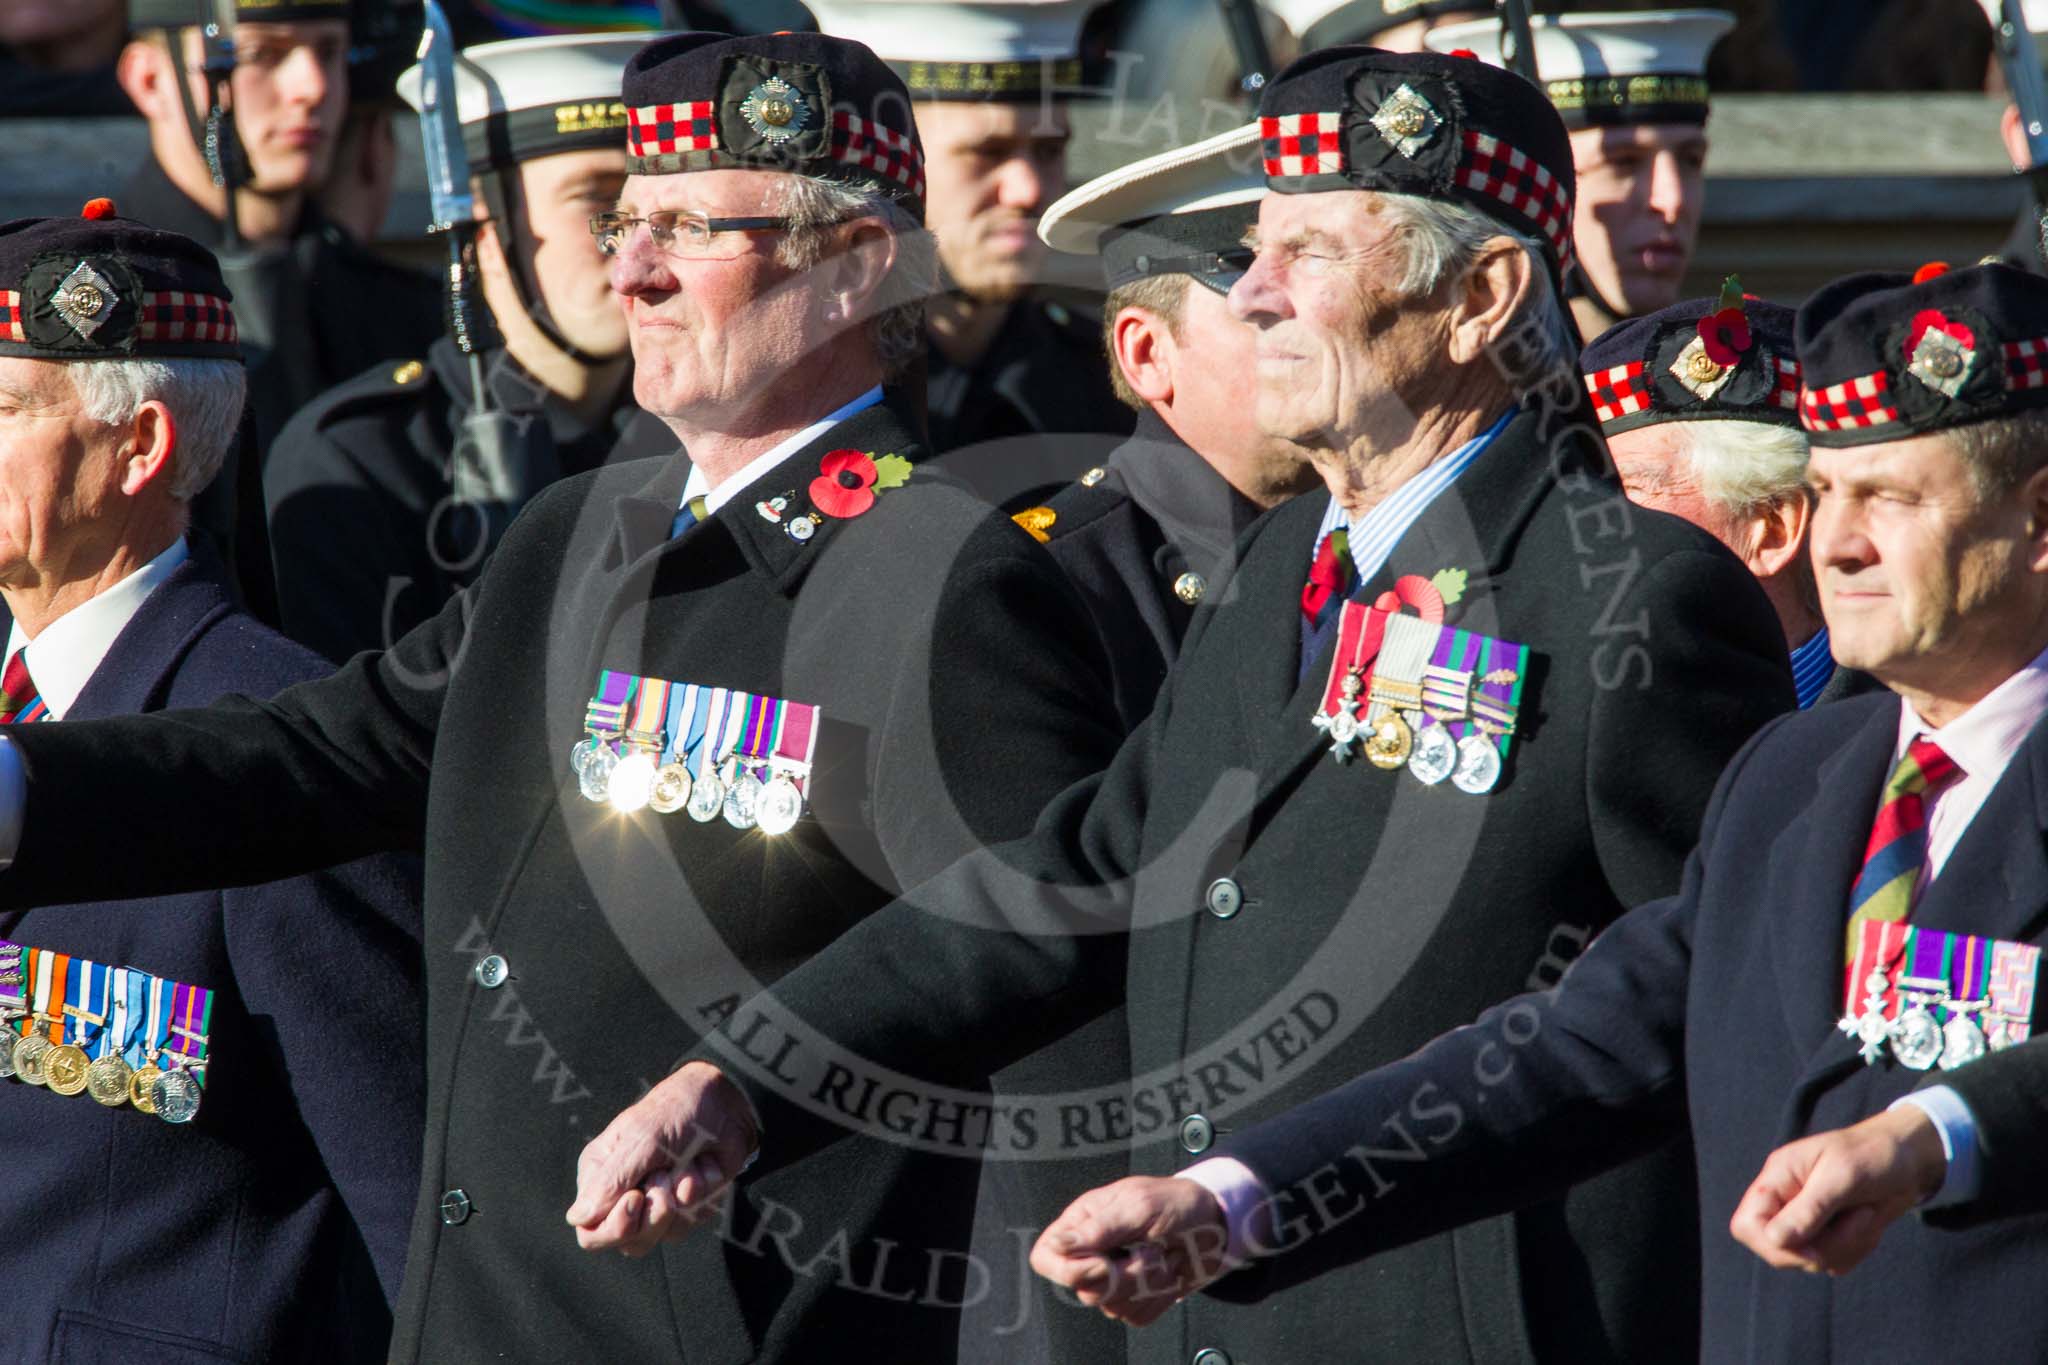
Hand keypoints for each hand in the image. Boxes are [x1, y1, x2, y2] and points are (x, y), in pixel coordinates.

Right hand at [566, 1061, 757, 1255]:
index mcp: (599, 1177)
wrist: (725, 1104)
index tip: (636, 1198)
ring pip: (661, 1236)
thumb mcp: (640, 1140)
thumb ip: (610, 1181)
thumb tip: (576, 1218)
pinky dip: (701, 1195)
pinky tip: (703, 1167)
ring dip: (681, 1200)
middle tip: (666, 1179)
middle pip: (628, 1242)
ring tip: (686, 1165)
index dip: (614, 1227)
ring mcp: (655, 1204)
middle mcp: (623, 1196)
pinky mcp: (685, 1207)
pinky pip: (690, 1223)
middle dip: (654, 1215)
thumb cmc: (675, 1112)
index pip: (590, 1232)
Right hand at [1030, 1177, 1230, 1326]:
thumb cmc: (1177, 1203)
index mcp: (1084, 1222)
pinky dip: (1158, 1298)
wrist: (1216, 1224)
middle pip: (1082, 1289)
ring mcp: (1114, 1278)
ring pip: (1110, 1307)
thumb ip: (1099, 1228)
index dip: (1067, 1270)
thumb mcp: (1139, 1206)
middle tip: (1150, 1251)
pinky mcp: (1136, 1298)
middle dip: (1123, 1276)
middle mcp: (1093, 1252)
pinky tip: (1169, 1273)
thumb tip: (1057, 1245)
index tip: (1103, 1264)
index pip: (1046, 1257)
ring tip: (1163, 1255)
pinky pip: (1136, 1316)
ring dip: (1147, 1284)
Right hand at [1728, 1104, 1945, 1275]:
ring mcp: (1808, 1221)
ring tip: (1867, 1214)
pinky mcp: (1831, 1236)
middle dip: (1824, 1245)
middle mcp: (1786, 1202)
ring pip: (1812, 1261)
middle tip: (1858, 1220)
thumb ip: (1808, 1209)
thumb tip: (1773, 1240)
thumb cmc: (1873, 1155)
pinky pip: (1835, 1262)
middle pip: (1780, 1250)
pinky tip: (1870, 1222)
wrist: (1911, 1158)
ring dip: (1848, 1245)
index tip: (1811, 1245)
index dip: (1772, 1243)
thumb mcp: (1842, 1177)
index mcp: (1778, 1179)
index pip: (1746, 1224)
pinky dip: (1859, 1249)